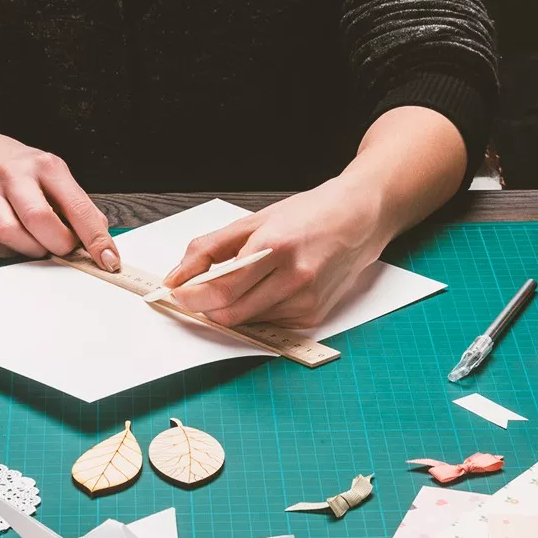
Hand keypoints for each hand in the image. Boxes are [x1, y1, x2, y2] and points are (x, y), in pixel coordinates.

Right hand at [0, 116, 119, 267]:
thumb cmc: (24, 170)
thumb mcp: (56, 175)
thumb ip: (78, 206)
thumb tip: (100, 239)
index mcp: (45, 166)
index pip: (76, 207)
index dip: (95, 238)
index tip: (108, 259)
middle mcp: (15, 176)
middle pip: (40, 220)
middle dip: (59, 244)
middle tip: (65, 247)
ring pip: (10, 235)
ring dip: (32, 250)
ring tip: (41, 244)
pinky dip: (9, 252)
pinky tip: (18, 242)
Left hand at [163, 179, 389, 328]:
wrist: (361, 218)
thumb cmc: (308, 215)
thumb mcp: (254, 221)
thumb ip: (209, 249)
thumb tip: (176, 277)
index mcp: (276, 247)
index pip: (222, 288)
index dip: (192, 296)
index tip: (176, 293)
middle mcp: (294, 277)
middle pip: (231, 313)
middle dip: (206, 307)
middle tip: (197, 293)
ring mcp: (306, 300)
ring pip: (247, 321)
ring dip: (232, 308)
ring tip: (244, 281)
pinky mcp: (314, 315)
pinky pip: (269, 323)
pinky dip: (257, 310)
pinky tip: (269, 288)